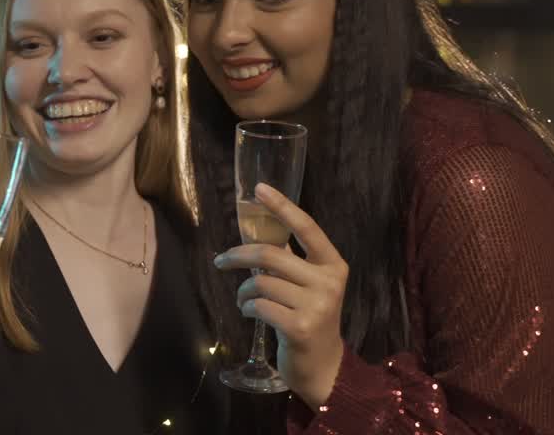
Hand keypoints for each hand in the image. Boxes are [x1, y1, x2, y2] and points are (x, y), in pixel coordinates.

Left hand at [214, 183, 347, 407]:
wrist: (322, 365)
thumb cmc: (309, 317)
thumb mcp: (307, 285)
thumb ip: (288, 258)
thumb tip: (256, 227)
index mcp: (333, 264)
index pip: (307, 227)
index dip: (282, 206)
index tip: (259, 189)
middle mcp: (328, 282)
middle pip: (271, 254)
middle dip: (237, 255)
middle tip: (221, 261)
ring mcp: (316, 305)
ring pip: (260, 281)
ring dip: (243, 290)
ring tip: (245, 299)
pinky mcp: (299, 326)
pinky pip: (258, 305)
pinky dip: (247, 307)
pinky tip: (251, 312)